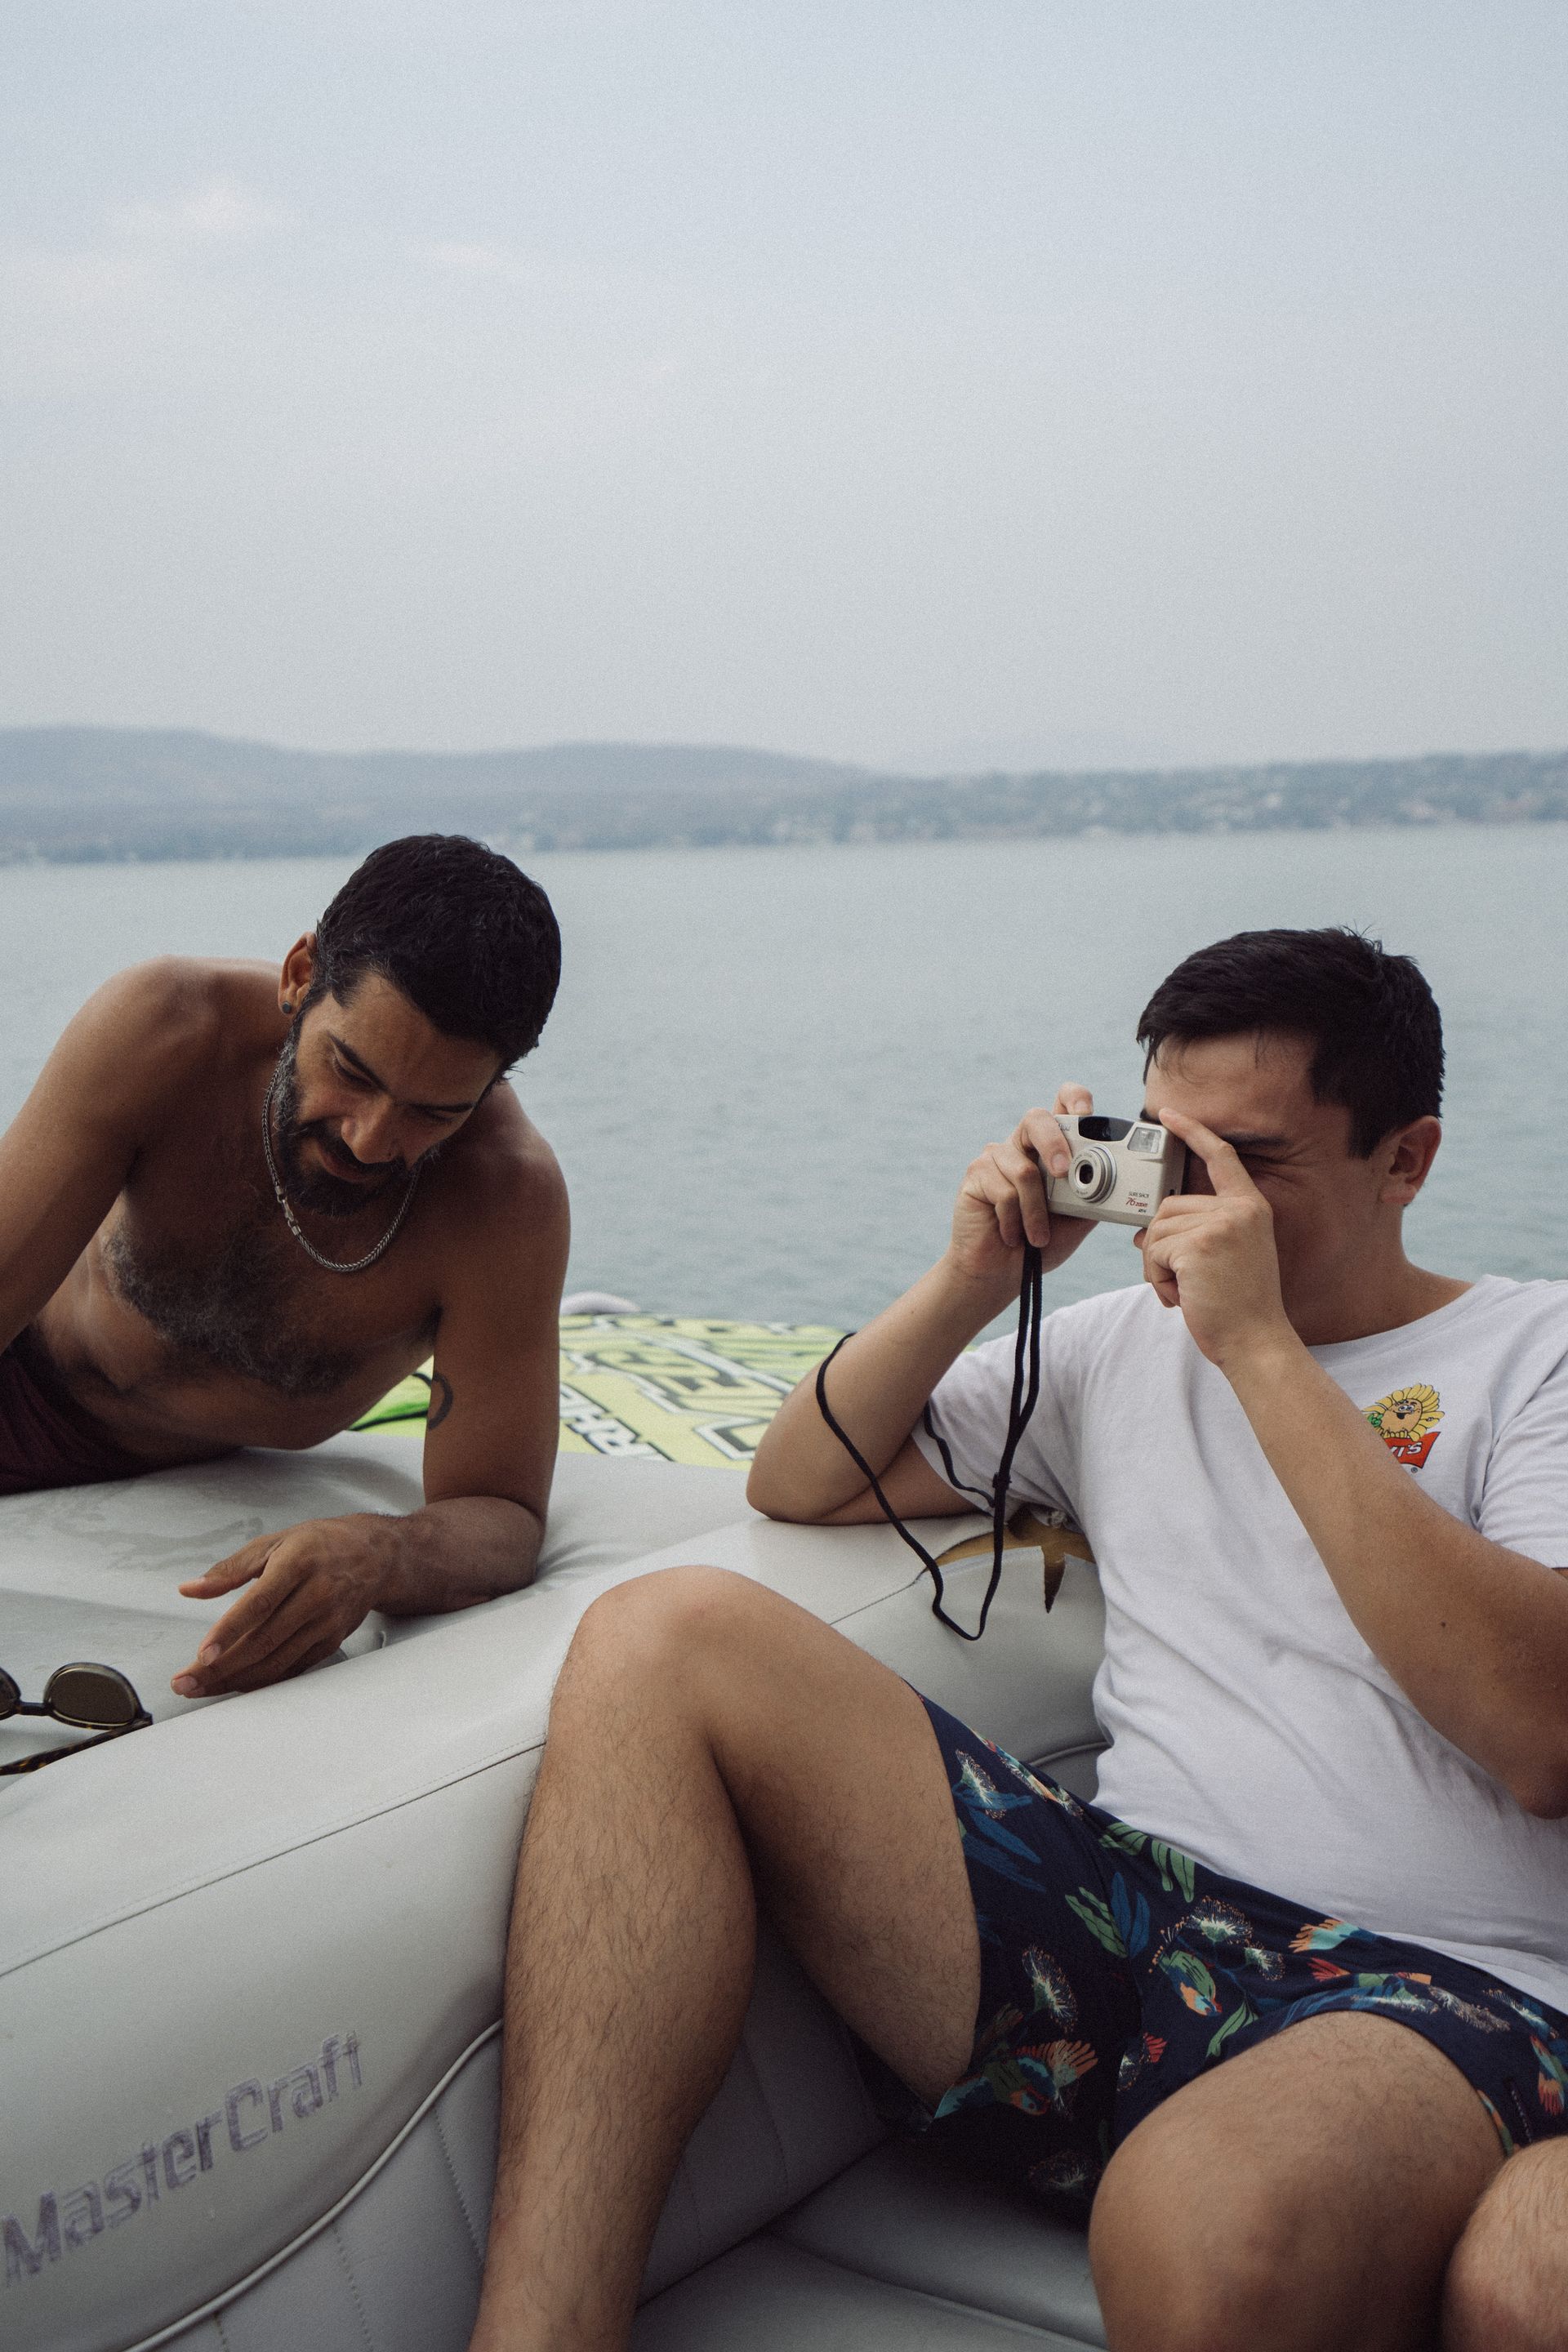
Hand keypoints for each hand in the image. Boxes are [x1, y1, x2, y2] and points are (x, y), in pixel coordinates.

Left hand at [172, 1513, 393, 1696]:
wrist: (376, 1555)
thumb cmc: (321, 1544)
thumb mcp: (274, 1542)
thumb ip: (230, 1569)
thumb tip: (190, 1589)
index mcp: (298, 1563)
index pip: (260, 1603)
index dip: (229, 1631)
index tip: (203, 1654)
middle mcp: (316, 1595)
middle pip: (264, 1640)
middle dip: (220, 1667)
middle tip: (186, 1681)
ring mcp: (327, 1622)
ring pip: (276, 1661)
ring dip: (235, 1679)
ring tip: (200, 1688)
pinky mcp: (332, 1640)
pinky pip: (293, 1668)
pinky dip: (262, 1680)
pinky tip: (236, 1684)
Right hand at [947, 1085, 1099, 1287]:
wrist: (1001, 1273)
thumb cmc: (1041, 1243)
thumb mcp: (1078, 1218)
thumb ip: (1095, 1195)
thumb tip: (1122, 1180)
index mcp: (1051, 1148)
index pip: (1062, 1103)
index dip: (1074, 1099)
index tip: (1087, 1113)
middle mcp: (1022, 1145)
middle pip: (1037, 1118)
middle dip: (1054, 1144)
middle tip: (1063, 1173)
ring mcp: (996, 1158)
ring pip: (1025, 1170)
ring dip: (1036, 1213)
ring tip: (1038, 1237)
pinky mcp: (975, 1174)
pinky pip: (1004, 1192)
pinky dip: (1015, 1221)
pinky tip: (1012, 1236)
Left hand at [1136, 1107, 1293, 1368]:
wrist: (1255, 1342)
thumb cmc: (1238, 1306)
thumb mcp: (1228, 1256)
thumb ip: (1198, 1233)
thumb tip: (1142, 1232)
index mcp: (1250, 1208)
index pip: (1220, 1158)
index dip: (1194, 1133)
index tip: (1170, 1114)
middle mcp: (1238, 1210)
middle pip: (1168, 1208)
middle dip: (1162, 1247)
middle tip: (1186, 1282)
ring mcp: (1219, 1226)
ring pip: (1155, 1232)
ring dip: (1158, 1267)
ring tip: (1187, 1291)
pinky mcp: (1198, 1246)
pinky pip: (1152, 1252)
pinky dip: (1157, 1279)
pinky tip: (1182, 1297)